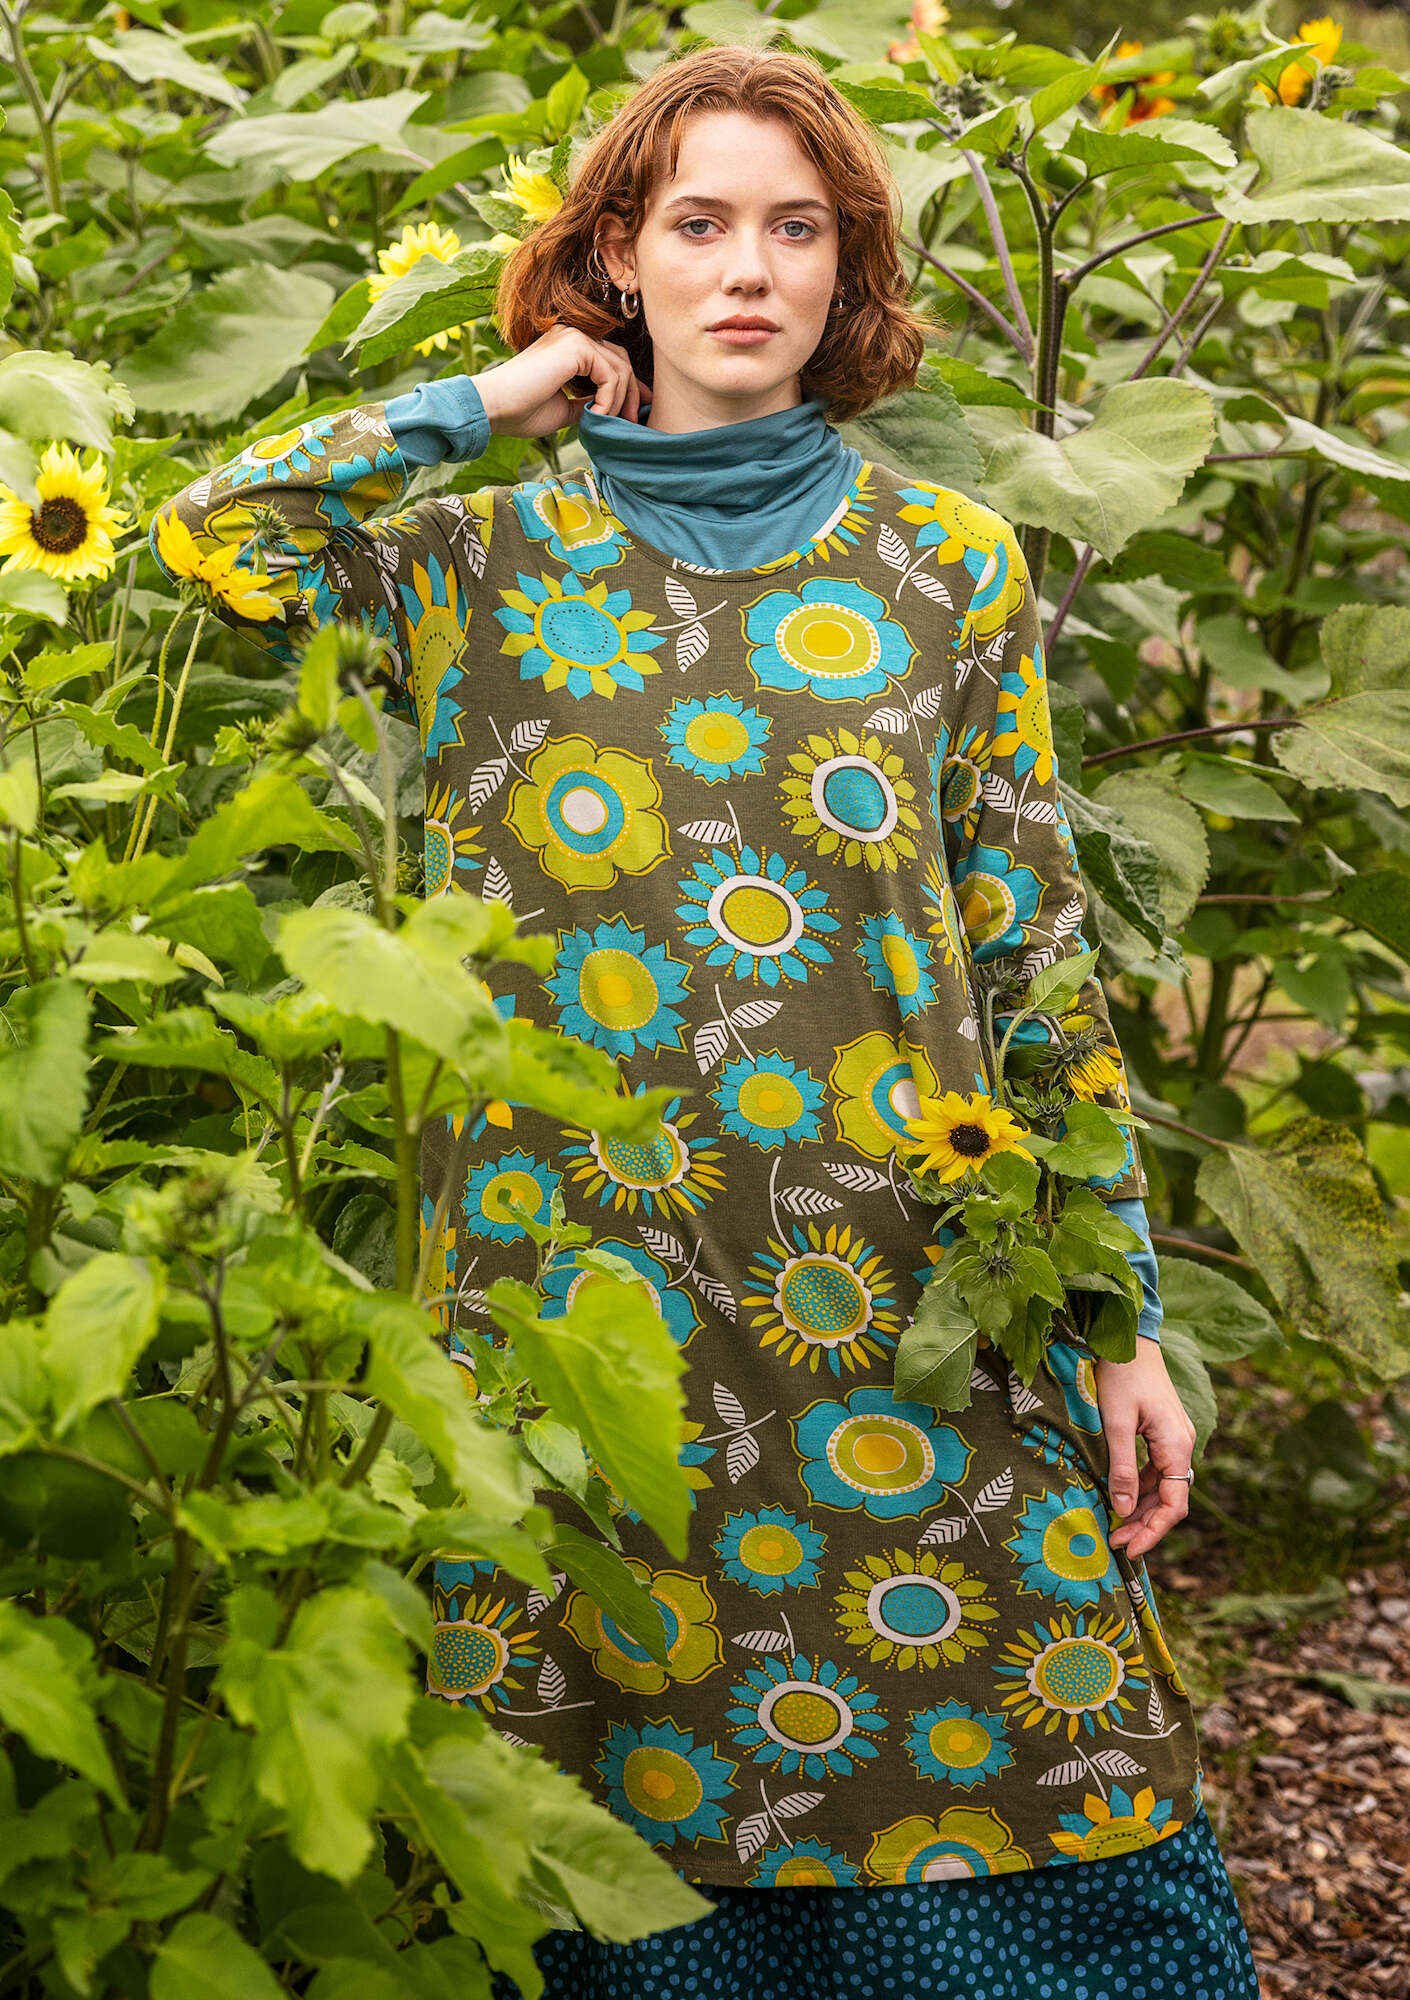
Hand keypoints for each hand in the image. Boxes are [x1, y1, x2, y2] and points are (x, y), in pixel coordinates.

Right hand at [473, 324, 650, 437]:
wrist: (494, 407)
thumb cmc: (520, 411)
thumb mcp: (564, 409)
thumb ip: (587, 403)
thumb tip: (610, 410)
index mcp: (568, 347)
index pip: (609, 360)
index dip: (629, 386)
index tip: (636, 411)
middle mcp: (573, 336)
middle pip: (620, 360)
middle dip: (631, 393)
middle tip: (632, 422)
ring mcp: (574, 337)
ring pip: (619, 368)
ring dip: (620, 401)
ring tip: (606, 423)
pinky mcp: (576, 346)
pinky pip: (610, 374)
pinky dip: (609, 399)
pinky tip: (596, 415)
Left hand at [1093, 1341, 1197, 1561]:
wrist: (1128, 1336)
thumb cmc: (1121, 1374)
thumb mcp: (1115, 1421)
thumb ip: (1120, 1465)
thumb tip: (1121, 1508)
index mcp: (1176, 1444)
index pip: (1173, 1504)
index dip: (1153, 1531)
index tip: (1129, 1549)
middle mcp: (1182, 1444)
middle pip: (1170, 1499)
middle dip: (1144, 1524)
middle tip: (1115, 1543)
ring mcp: (1174, 1438)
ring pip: (1162, 1486)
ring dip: (1141, 1508)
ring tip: (1114, 1526)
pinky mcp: (1163, 1432)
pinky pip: (1156, 1470)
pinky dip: (1139, 1487)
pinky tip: (1119, 1496)